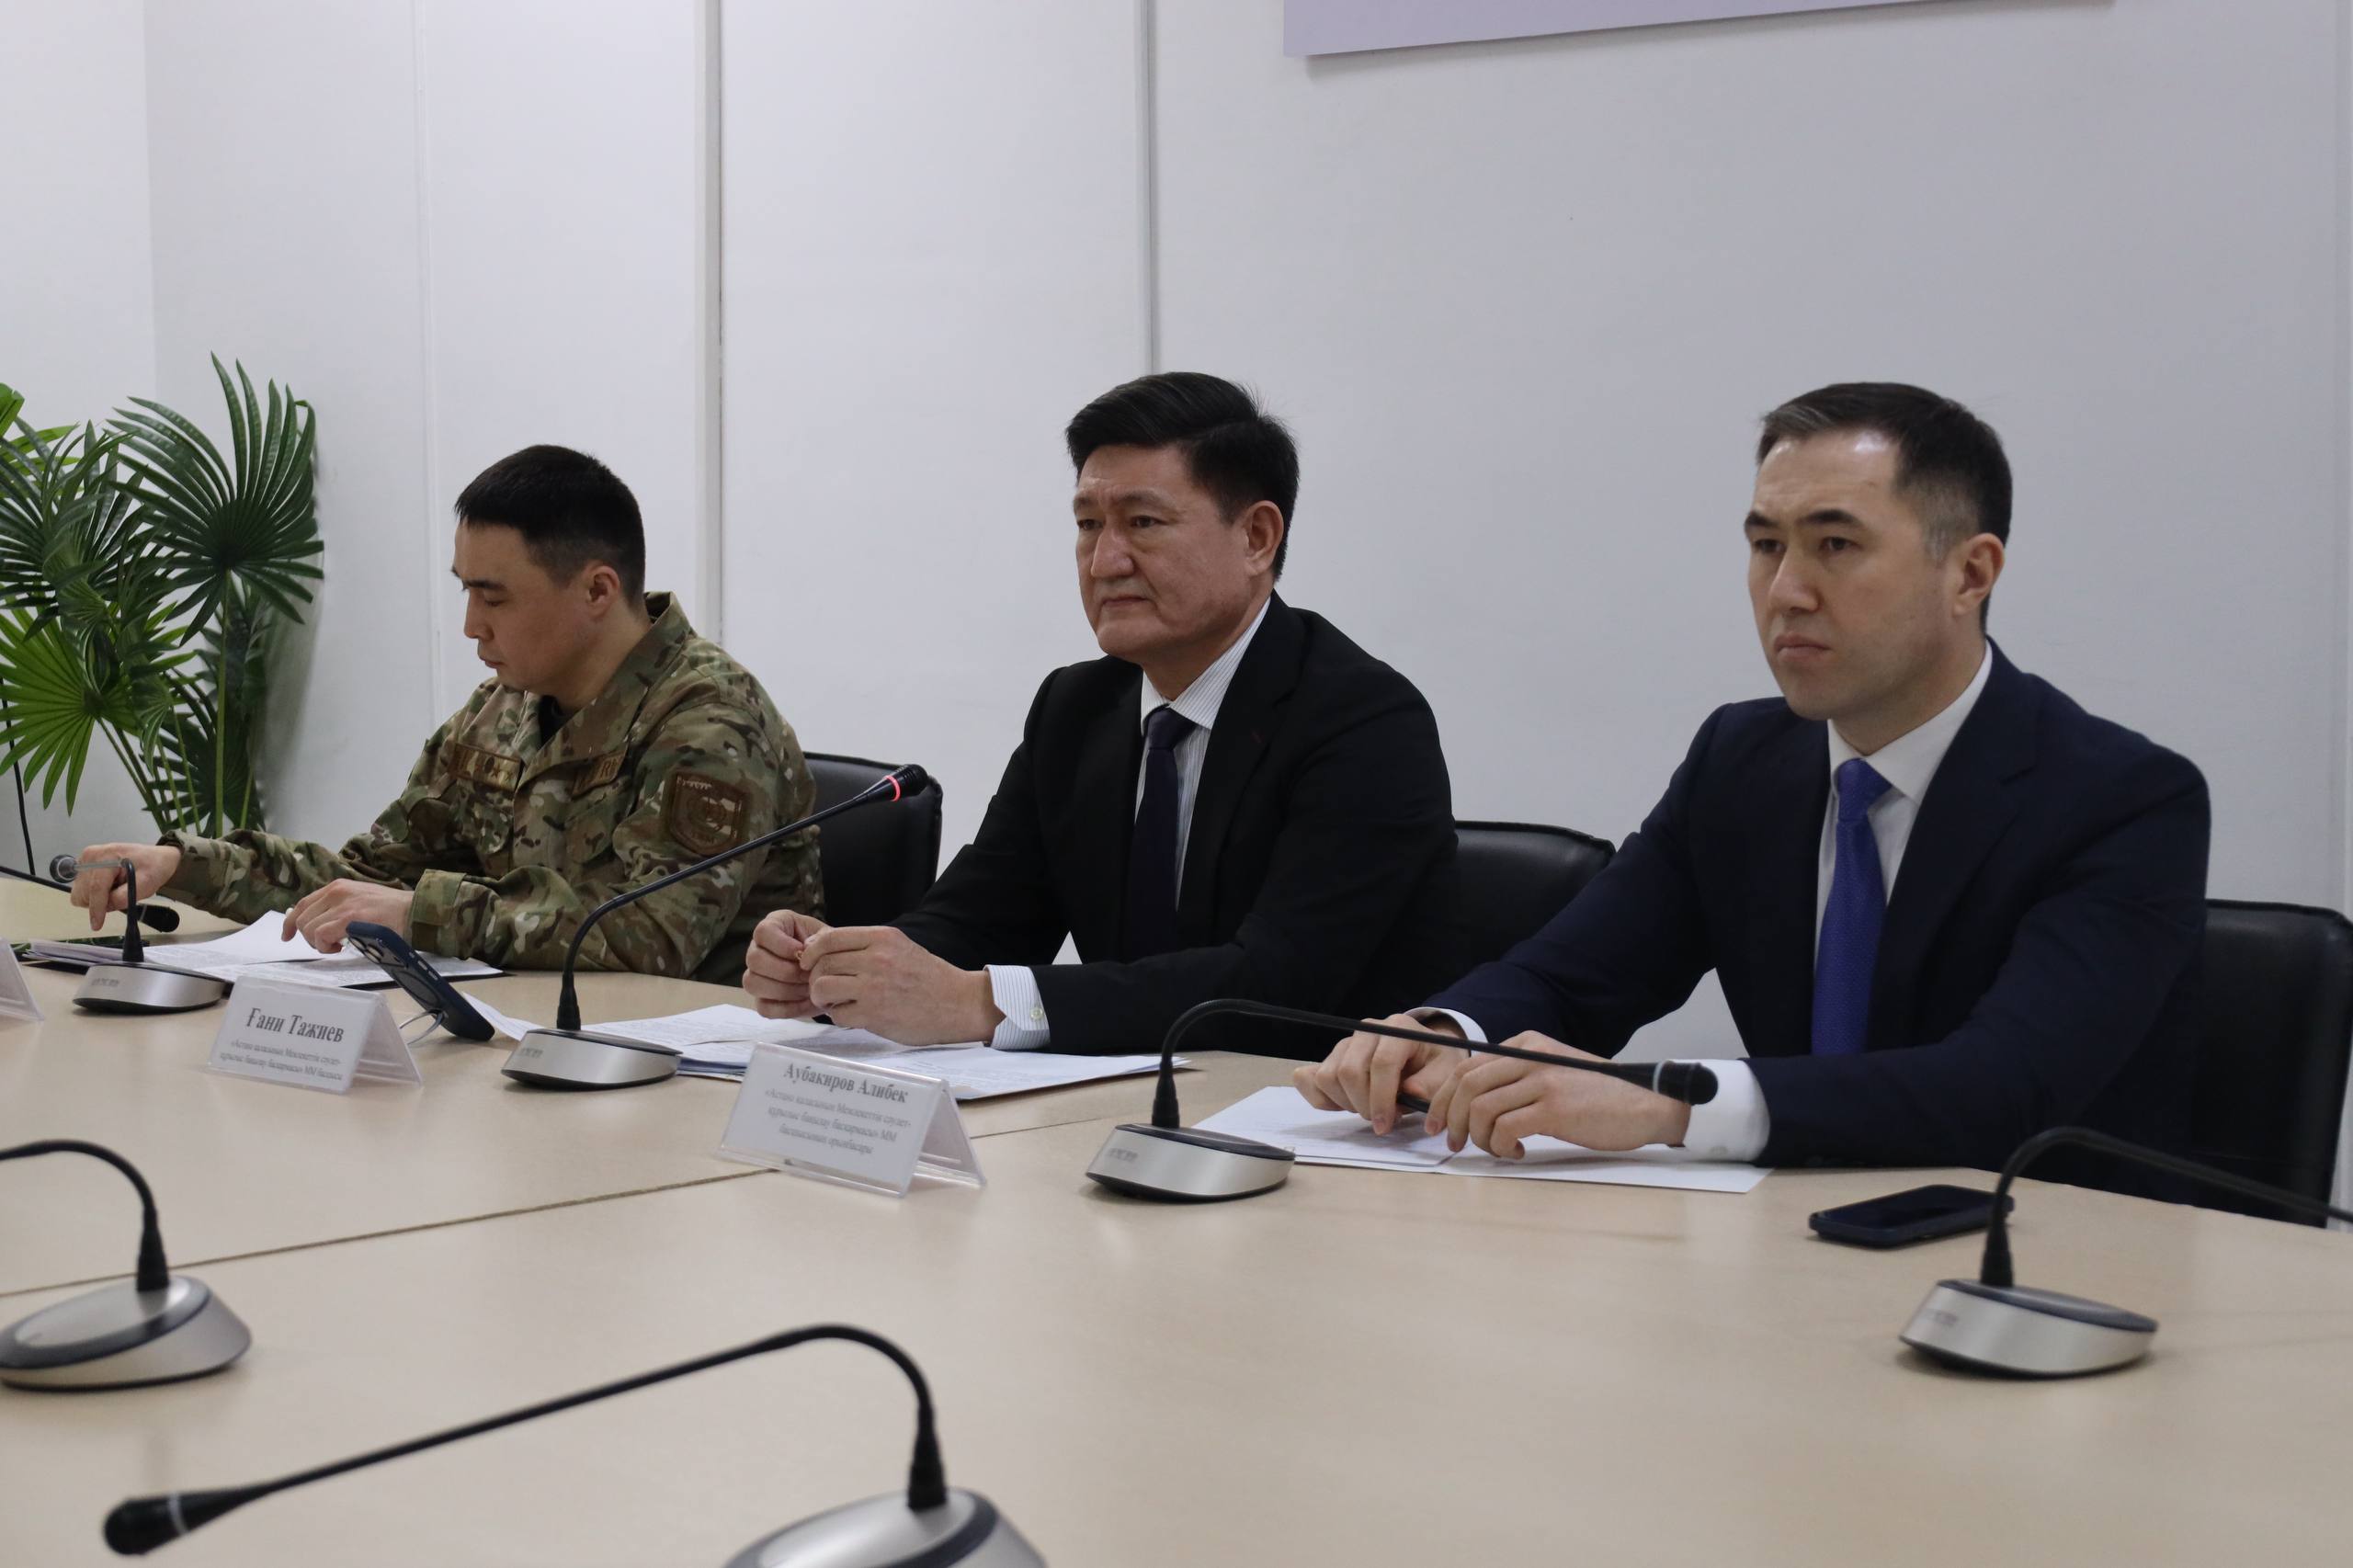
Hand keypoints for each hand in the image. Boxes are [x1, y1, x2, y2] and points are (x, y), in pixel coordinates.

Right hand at [68, 842, 182, 929]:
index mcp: (107, 856)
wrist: (153, 858)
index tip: (96, 925)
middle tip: (120, 894)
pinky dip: (93, 894)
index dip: (96, 908)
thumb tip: (106, 906)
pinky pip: (80, 890)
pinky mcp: (83, 866)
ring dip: (96, 898)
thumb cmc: (152, 868)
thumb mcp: (146, 884)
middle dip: (101, 901)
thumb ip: (125, 897)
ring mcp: (85, 860)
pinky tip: (108, 886)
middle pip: (85, 893)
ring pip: (80, 893)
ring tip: (115, 888)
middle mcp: (92, 855)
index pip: (96, 887)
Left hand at [282, 881, 413, 952]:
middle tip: (330, 945)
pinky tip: (341, 947)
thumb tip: (319, 924)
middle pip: (302, 919)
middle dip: (310, 938)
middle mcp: (336, 891)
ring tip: (338, 945)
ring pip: (309, 929)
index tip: (287, 937)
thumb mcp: (360, 901)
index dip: (290, 922)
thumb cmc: (392, 912)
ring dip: (319, 944)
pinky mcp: (348, 918)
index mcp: (338, 887)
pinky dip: (326, 946)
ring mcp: (341, 904)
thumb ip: (339, 907)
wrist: (415, 911)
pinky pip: (321, 935)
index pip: (303, 903)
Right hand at [742, 909, 831, 1018]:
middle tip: (809, 975)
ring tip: (809, 989)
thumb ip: (819, 940)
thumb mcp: (829, 938)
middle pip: (754, 959)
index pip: (762, 932)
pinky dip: (787, 1008)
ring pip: (752, 983)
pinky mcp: (762, 999)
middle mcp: (758, 949)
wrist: (836, 973)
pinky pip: (764, 1007)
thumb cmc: (829, 950)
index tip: (802, 953)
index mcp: (773, 926)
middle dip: (785, 970)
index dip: (781, 944)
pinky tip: (807, 1002)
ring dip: (785, 989)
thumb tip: (802, 951)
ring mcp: (756, 975)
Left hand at [799, 926, 999, 1044]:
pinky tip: (851, 1014)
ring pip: (822, 987)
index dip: (811, 951)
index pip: (829, 938)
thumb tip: (823, 948)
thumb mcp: (900, 947)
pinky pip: (837, 1013)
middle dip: (814, 978)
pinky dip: (838, 1015)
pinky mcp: (874, 1014)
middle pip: (822, 963)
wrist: (958, 1003)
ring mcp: (874, 987)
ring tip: (834, 1001)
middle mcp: (876, 959)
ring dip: (822, 997)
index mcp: (883, 937)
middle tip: (823, 987)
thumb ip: (866, 946)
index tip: (809, 962)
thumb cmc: (929, 977)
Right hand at [1294, 1013, 1469, 1134]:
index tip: (1386, 1126)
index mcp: (1398, 1029)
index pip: (1381, 1063)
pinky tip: (1345, 1105)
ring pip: (1327, 1076)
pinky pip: (1309, 1078)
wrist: (1425, 1053)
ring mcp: (1347, 1042)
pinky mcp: (1332, 1056)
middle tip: (1381, 1120)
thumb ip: (1432, 1083)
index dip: (1381, 1099)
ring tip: (1369, 1109)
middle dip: (1363, 1105)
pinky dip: (1322, 1098)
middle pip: (1348, 1071)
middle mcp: (1368, 1030)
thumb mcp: (1447, 1072)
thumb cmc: (1436, 1064)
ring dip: (1346, 1103)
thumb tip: (1410, 1091)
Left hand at [1424, 1032, 1690, 1156]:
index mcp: (1526, 1045)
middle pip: (1466, 1085)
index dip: (1443, 1098)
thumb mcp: (1554, 1073)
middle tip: (1452, 1144)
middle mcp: (1530, 1057)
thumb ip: (1518, 1078)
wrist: (1646, 1104)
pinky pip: (1504, 1128)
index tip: (1437, 1123)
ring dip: (1478, 1138)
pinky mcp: (1554, 1108)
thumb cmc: (1599, 1097)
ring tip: (1495, 1149)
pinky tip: (1516, 1152)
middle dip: (1449, 1118)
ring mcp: (1543, 1081)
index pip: (1468, 1066)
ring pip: (1480, 1109)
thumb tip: (1472, 1105)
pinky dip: (1500, 1146)